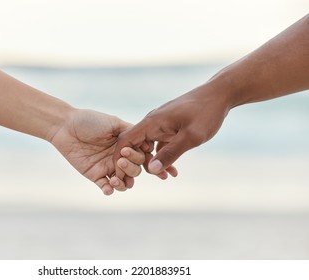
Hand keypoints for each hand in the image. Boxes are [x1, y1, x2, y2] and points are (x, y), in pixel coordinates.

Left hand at [51, 108, 144, 194]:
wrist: (66, 126)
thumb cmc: (90, 121)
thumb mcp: (114, 123)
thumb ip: (131, 132)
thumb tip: (149, 145)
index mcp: (126, 145)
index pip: (141, 156)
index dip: (142, 158)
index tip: (135, 153)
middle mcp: (120, 157)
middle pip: (135, 171)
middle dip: (131, 168)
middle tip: (121, 160)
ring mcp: (108, 168)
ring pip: (124, 182)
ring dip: (123, 182)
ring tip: (115, 178)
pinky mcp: (95, 175)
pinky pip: (106, 187)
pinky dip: (110, 190)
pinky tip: (109, 186)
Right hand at [113, 81, 231, 174]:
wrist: (219, 95)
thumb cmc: (206, 113)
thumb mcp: (191, 136)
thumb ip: (170, 153)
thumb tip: (151, 170)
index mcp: (151, 122)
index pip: (125, 141)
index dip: (119, 159)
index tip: (121, 176)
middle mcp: (151, 123)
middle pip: (134, 146)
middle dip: (136, 164)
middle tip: (149, 179)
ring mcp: (160, 125)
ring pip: (147, 147)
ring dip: (152, 162)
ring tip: (166, 177)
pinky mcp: (168, 128)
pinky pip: (159, 145)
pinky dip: (162, 157)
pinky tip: (173, 170)